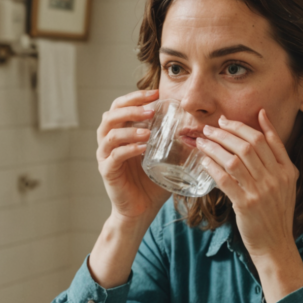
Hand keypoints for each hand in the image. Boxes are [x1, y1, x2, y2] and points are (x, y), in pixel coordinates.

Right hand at [96, 89, 169, 222]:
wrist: (141, 210)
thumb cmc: (151, 183)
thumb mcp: (164, 157)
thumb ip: (174, 142)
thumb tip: (198, 127)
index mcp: (120, 133)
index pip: (120, 106)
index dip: (135, 97)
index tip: (156, 93)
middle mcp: (108, 141)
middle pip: (111, 115)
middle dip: (131, 108)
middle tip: (151, 109)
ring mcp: (105, 156)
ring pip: (110, 134)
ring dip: (130, 129)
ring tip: (149, 131)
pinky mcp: (107, 172)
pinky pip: (114, 156)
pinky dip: (128, 149)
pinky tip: (143, 148)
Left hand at [196, 110, 302, 299]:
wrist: (276, 244)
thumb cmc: (276, 211)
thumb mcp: (286, 180)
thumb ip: (276, 151)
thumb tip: (262, 116)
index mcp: (287, 170)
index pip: (264, 139)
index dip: (242, 126)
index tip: (225, 120)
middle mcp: (276, 179)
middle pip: (248, 146)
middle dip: (225, 133)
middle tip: (209, 128)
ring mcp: (261, 192)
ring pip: (234, 160)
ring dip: (215, 147)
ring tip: (202, 141)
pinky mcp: (246, 205)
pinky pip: (226, 180)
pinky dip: (213, 167)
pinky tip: (203, 162)